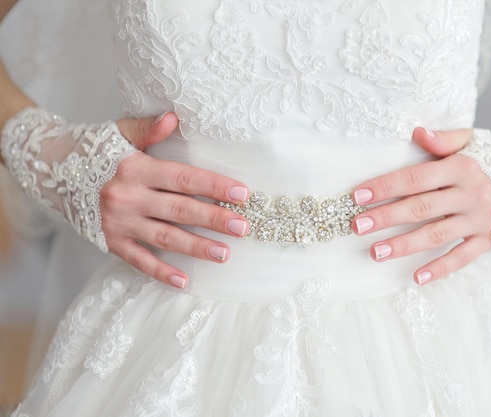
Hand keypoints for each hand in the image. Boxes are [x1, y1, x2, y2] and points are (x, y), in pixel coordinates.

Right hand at [102, 112, 250, 288]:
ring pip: (164, 237)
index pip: (182, 178)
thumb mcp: (118, 131)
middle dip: (213, 219)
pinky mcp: (109, 241)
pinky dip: (160, 272)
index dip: (213, 185)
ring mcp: (118, 222)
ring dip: (195, 247)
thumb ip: (147, 128)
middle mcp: (127, 197)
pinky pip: (138, 260)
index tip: (241, 193)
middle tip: (243, 227)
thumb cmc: (92, 148)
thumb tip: (174, 118)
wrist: (47, 168)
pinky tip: (184, 280)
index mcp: (134, 168)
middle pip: (179, 210)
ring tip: (224, 254)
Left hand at [351, 127, 490, 284]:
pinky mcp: (487, 240)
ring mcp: (480, 220)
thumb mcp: (468, 140)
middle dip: (386, 218)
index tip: (358, 196)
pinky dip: (440, 269)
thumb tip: (418, 133)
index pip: (416, 178)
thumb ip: (443, 139)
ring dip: (404, 245)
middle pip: (421, 208)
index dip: (386, 187)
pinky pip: (462, 258)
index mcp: (461, 168)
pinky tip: (416, 277)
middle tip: (357, 226)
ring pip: (436, 235)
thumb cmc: (483, 158)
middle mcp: (472, 195)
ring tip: (375, 252)